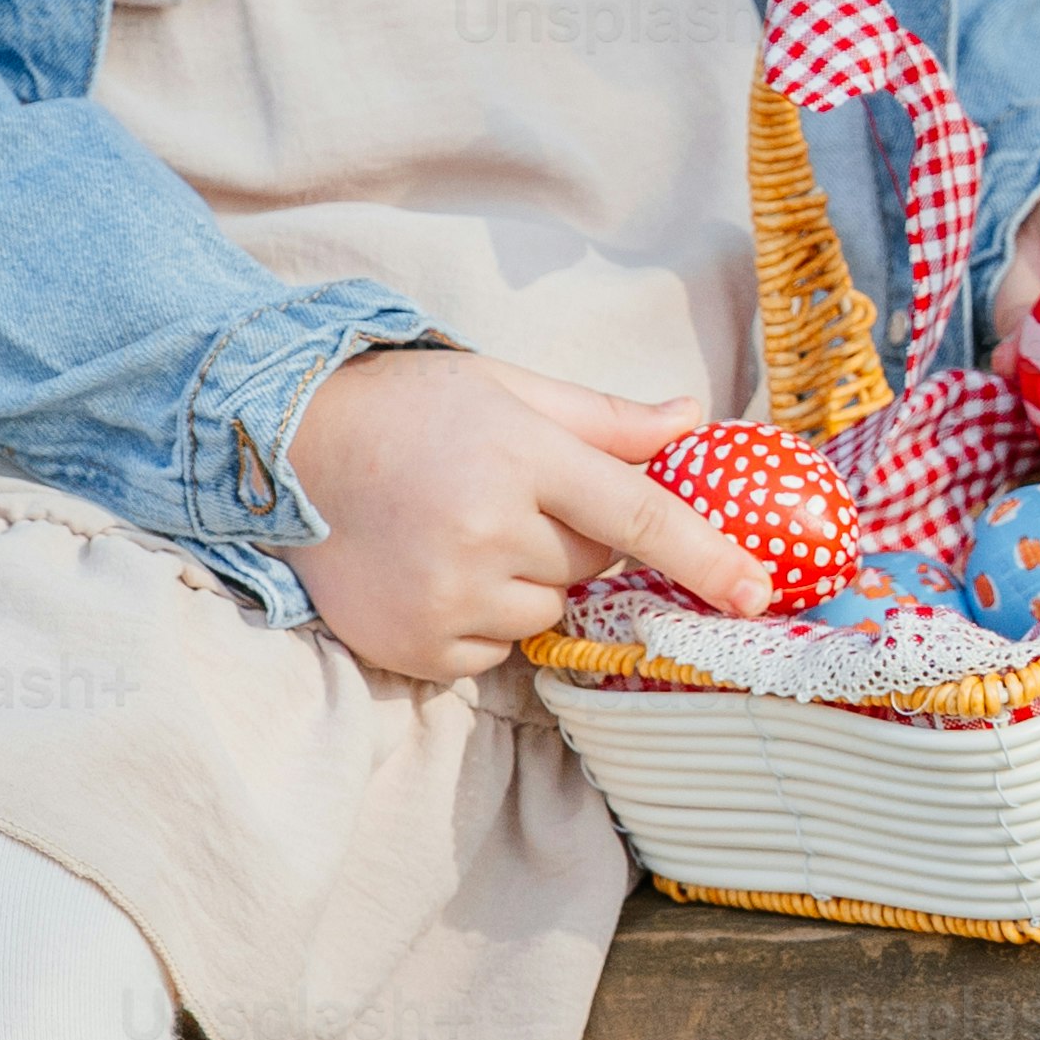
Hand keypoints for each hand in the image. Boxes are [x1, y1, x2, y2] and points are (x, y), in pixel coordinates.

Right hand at [277, 343, 769, 684]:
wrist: (283, 447)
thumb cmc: (408, 407)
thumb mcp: (508, 388)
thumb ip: (605, 419)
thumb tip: (692, 422)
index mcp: (519, 455)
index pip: (638, 514)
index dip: (705, 556)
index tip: (756, 591)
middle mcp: (484, 529)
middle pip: (591, 562)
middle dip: (573, 535)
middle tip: (509, 494)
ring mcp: (445, 594)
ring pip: (544, 610)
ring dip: (525, 580)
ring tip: (459, 529)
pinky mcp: (414, 644)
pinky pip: (492, 650)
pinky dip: (481, 619)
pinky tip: (435, 569)